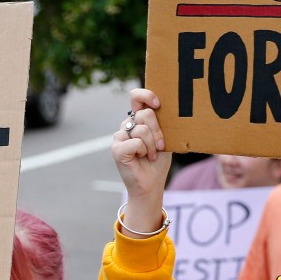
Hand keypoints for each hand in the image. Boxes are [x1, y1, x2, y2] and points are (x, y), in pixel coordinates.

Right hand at [113, 89, 171, 234]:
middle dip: (158, 131)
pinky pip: (136, 142)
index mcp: (137, 120)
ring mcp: (119, 136)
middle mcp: (127, 125)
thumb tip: (163, 109)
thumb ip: (161, 123)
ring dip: (152, 145)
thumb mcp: (164, 138)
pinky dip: (144, 151)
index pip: (136, 97)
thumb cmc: (158, 162)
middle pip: (144, 114)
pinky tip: (142, 159)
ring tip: (151, 155)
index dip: (146, 95)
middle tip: (161, 146)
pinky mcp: (116, 149)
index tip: (158, 103)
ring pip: (142, 129)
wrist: (151, 184)